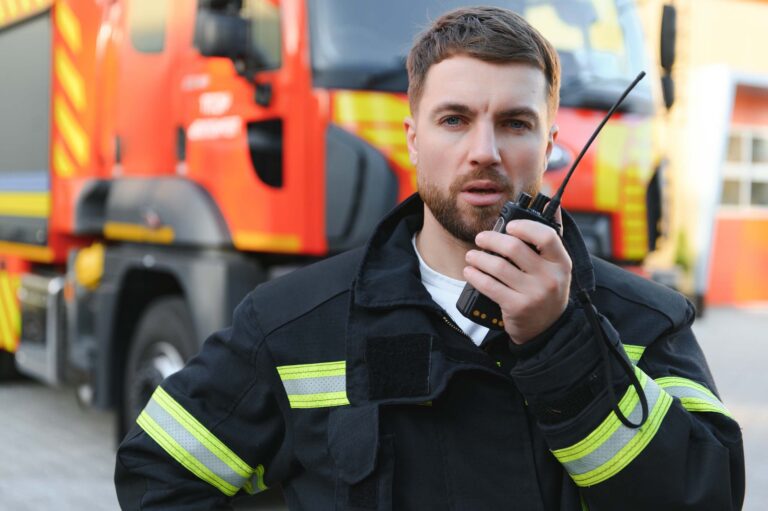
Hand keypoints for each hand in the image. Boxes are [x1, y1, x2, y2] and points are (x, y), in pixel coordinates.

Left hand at [463, 213, 571, 343]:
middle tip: (480, 239)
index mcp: (562, 262)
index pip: (546, 236)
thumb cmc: (548, 291)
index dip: (524, 227)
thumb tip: (552, 204)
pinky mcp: (517, 307)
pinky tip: (470, 271)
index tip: (508, 226)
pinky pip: (490, 286)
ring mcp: (534, 294)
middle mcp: (551, 277)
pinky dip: (475, 276)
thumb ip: (552, 238)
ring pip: (498, 267)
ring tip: (472, 256)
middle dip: (491, 240)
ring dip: (478, 258)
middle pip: (514, 248)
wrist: (548, 330)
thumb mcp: (558, 267)